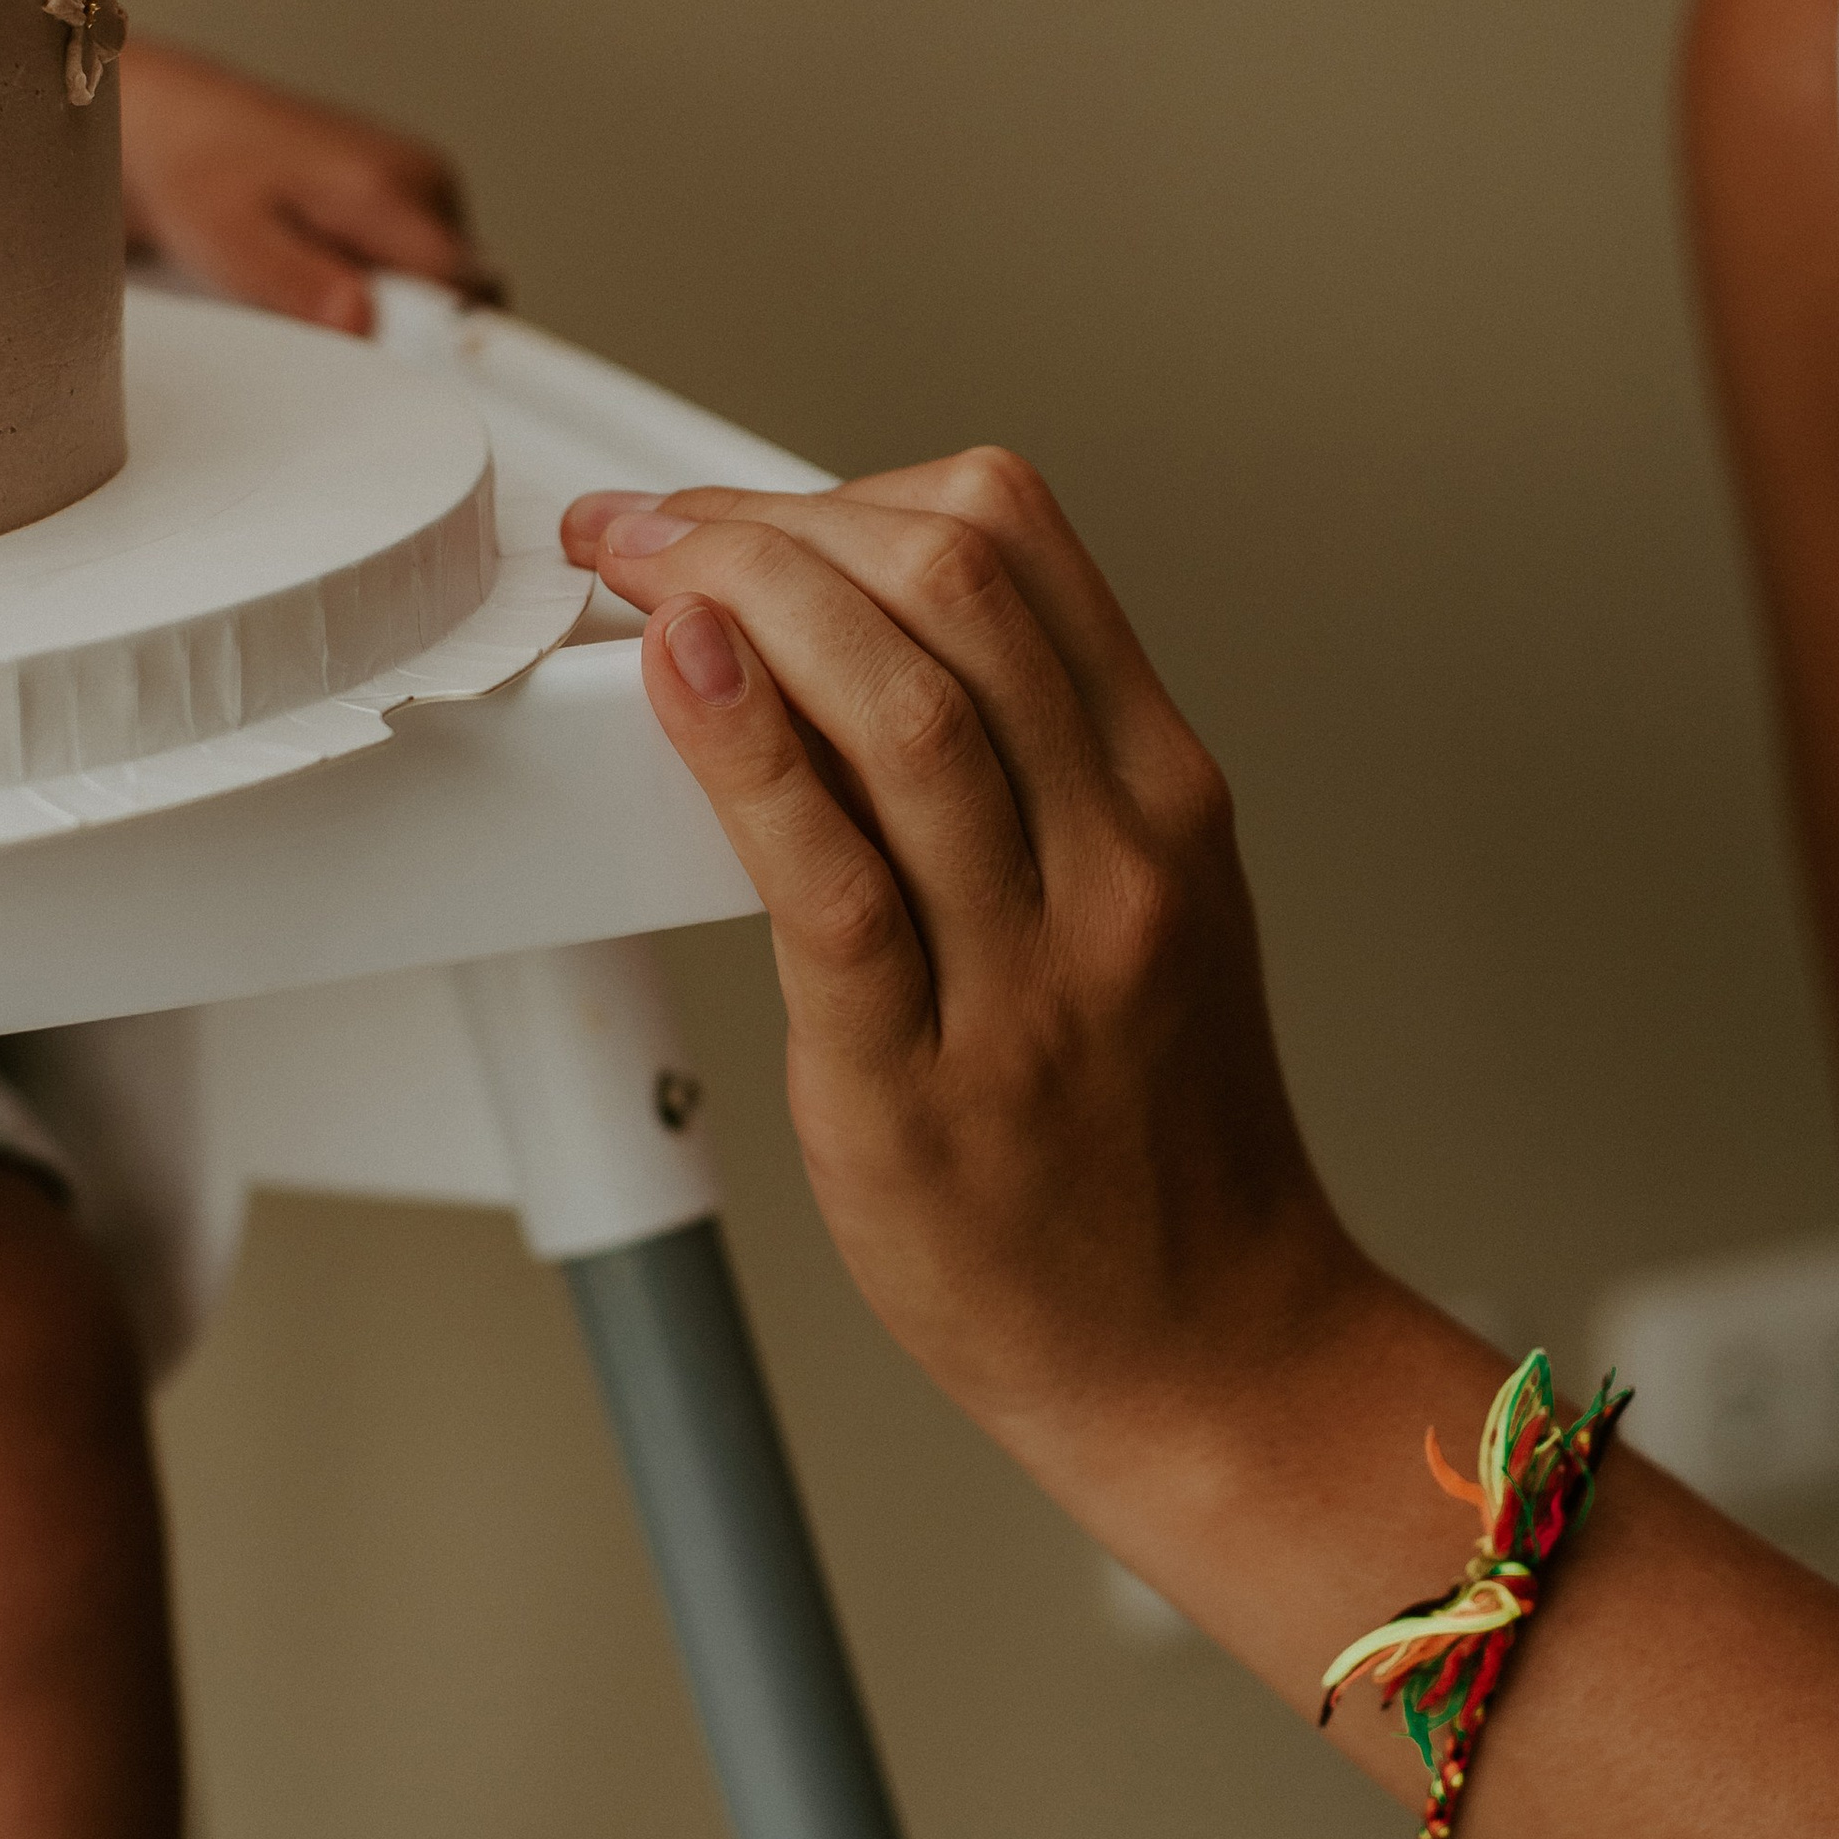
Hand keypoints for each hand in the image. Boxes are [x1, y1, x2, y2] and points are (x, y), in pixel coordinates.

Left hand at [118, 36, 498, 333]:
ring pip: (446, 276)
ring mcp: (422, 175)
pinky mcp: (412, 184)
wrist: (179, 123)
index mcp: (384, 187)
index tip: (402, 367)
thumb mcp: (234, 245)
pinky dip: (389, 277)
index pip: (465, 288)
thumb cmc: (197, 175)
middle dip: (416, 325)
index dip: (444, 342)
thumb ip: (302, 285)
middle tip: (334, 323)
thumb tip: (362, 322)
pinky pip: (425, 255)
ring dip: (399, 302)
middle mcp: (420, 174)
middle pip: (464, 288)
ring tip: (321, 284)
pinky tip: (330, 264)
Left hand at [561, 452, 1401, 1533]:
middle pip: (952, 581)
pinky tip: (682, 676)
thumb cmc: (1151, 1144)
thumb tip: (851, 647)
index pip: (1020, 541)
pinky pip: (834, 876)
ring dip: (739, 594)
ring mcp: (1031, 965)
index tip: (736, 512)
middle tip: (646, 533)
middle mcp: (1115, 854)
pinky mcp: (924, 1075)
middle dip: (769, 521)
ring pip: (898, 700)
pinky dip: (747, 751)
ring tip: (634, 573)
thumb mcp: (1145, 906)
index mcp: (1164, 791)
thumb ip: (1031, 773)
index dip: (847, 489)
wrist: (1205, 1349)